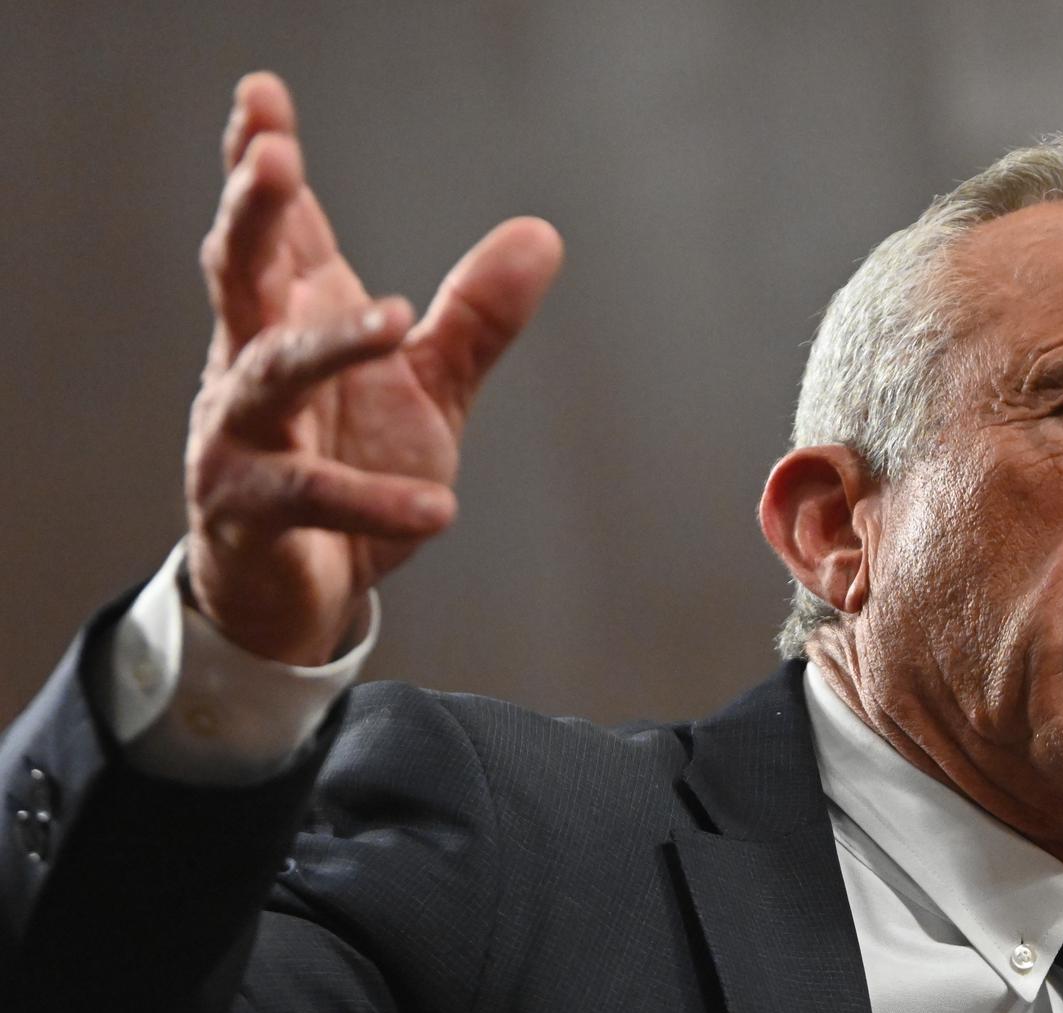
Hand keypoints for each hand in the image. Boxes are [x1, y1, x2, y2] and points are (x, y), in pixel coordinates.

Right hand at [184, 74, 562, 665]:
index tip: (264, 95)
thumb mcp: (430, 387)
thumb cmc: (353, 464)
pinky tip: (441, 508)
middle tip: (272, 158)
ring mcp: (241, 435)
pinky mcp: (250, 511)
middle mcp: (251, 363)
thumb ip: (477, 317)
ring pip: (273, 374)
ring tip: (399, 318)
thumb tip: (542, 234)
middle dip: (253, 212)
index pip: (274, 228)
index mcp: (290, 318)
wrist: (306, 587)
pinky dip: (375, 500)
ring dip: (331, 343)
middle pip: (239, 271)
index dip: (261, 158)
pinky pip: (310, 499)